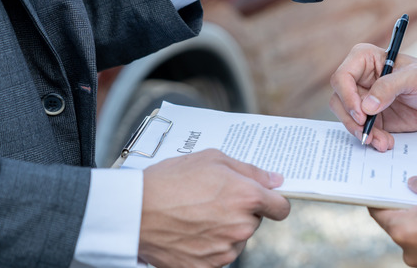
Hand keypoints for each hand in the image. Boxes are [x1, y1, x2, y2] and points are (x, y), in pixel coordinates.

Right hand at [138, 149, 290, 267]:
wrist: (135, 211)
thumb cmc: (171, 180)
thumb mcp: (212, 159)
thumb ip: (250, 170)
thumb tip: (275, 180)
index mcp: (247, 197)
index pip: (281, 208)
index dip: (273, 201)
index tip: (264, 200)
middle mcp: (241, 226)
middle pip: (254, 221)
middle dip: (239, 211)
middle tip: (211, 200)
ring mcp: (225, 250)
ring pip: (236, 239)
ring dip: (225, 230)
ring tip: (196, 215)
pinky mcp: (208, 266)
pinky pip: (219, 255)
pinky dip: (209, 246)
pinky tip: (190, 231)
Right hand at [329, 43, 416, 150]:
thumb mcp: (415, 77)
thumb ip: (390, 87)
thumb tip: (367, 106)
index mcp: (364, 60)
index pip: (342, 77)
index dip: (347, 97)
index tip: (362, 114)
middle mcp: (358, 79)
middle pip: (339, 101)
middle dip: (352, 120)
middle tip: (367, 132)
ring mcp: (362, 99)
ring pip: (347, 118)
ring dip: (362, 132)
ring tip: (382, 141)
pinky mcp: (370, 117)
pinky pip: (362, 130)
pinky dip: (372, 139)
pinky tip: (385, 142)